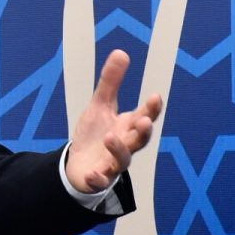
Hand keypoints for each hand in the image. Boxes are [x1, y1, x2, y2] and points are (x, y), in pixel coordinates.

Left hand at [66, 50, 162, 192]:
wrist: (79, 164)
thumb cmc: (95, 134)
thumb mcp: (100, 106)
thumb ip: (111, 83)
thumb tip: (121, 52)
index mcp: (128, 127)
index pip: (145, 117)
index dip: (152, 109)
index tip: (155, 96)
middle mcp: (125, 145)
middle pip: (139, 140)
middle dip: (143, 131)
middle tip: (143, 120)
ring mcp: (113, 163)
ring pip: (123, 159)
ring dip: (119, 149)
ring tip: (109, 137)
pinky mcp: (99, 178)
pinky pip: (101, 181)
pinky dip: (98, 179)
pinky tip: (93, 174)